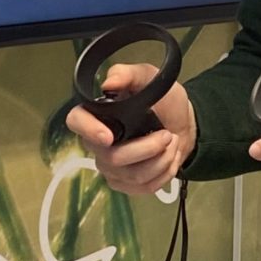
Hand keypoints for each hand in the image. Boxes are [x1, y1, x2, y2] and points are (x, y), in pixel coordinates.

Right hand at [65, 63, 195, 196]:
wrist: (183, 124)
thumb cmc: (163, 101)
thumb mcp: (149, 78)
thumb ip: (128, 74)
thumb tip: (109, 82)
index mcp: (97, 114)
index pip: (76, 122)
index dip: (88, 130)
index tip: (109, 136)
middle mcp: (98, 143)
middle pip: (112, 157)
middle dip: (146, 148)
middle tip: (166, 135)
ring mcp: (111, 167)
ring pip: (132, 175)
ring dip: (161, 159)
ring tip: (171, 142)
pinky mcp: (126, 184)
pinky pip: (143, 187)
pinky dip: (164, 172)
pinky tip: (169, 158)